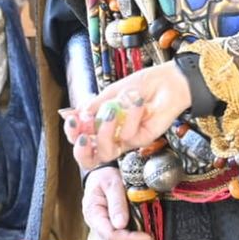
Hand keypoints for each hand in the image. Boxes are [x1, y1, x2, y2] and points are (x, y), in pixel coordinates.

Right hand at [64, 62, 191, 169]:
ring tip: (112, 112)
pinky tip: (137, 103)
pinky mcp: (141, 140)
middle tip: (83, 136)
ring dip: (105, 132)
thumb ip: (93, 106)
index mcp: (101, 122)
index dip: (72, 134)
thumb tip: (73, 116)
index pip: (79, 137)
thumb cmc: (141, 85)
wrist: (167, 82)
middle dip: (82, 149)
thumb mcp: (111, 93)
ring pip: (107, 152)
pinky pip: (129, 137)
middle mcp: (111, 135)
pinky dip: (131, 117)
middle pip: (90, 157)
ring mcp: (126, 139)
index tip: (71, 121)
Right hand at [82, 165, 156, 239]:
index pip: (110, 235)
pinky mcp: (106, 233)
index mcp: (93, 213)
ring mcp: (99, 230)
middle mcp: (94, 225)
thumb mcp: (112, 182)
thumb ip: (117, 202)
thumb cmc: (105, 176)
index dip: (129, 239)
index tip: (147, 236)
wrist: (100, 174)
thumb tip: (121, 224)